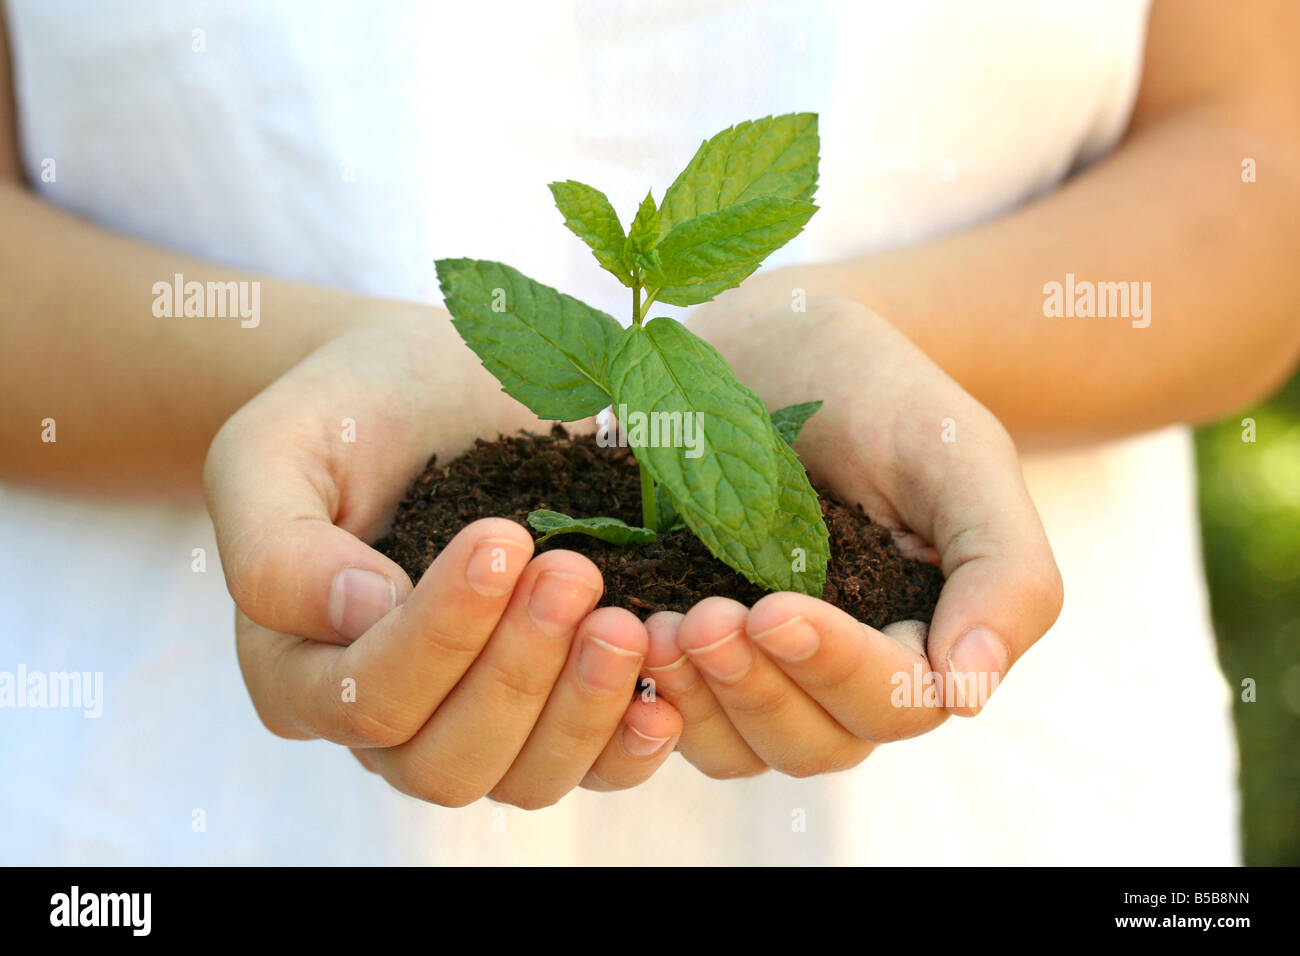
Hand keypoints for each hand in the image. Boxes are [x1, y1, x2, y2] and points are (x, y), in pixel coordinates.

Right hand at [203, 316, 682, 808]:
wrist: (436, 382)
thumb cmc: (357, 407)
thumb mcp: (283, 447)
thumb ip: (281, 546)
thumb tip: (361, 616)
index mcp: (302, 666)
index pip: (365, 699)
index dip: (438, 635)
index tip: (502, 538)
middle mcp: (386, 717)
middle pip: (446, 760)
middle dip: (517, 674)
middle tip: (573, 574)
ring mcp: (474, 720)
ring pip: (522, 780)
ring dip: (580, 711)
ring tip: (625, 623)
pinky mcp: (552, 707)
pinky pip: (593, 769)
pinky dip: (629, 742)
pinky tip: (662, 690)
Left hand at [640, 296, 1062, 778]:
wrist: (781, 348)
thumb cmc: (881, 393)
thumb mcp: (958, 454)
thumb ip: (1003, 570)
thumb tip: (972, 692)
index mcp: (927, 637)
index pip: (897, 699)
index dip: (837, 668)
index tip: (774, 609)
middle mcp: (851, 672)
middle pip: (818, 742)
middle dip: (759, 688)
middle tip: (704, 618)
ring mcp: (773, 673)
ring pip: (745, 750)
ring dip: (701, 704)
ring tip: (656, 629)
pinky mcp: (703, 659)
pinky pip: (679, 722)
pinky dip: (651, 700)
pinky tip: (627, 635)